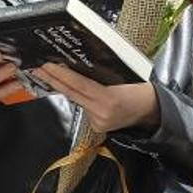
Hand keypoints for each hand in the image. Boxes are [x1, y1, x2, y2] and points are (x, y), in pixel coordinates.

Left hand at [31, 63, 158, 132]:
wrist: (152, 112)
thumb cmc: (139, 90)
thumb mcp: (121, 78)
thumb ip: (99, 78)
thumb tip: (77, 67)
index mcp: (109, 98)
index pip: (79, 85)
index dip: (61, 75)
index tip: (46, 65)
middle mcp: (101, 113)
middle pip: (72, 94)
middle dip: (53, 80)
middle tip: (39, 68)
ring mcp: (99, 122)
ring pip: (77, 101)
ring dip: (65, 88)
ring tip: (52, 74)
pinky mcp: (98, 127)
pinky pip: (85, 109)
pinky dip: (82, 100)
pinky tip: (81, 93)